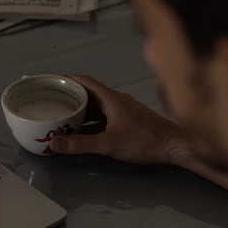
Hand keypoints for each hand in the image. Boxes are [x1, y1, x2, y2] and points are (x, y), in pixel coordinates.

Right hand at [49, 75, 185, 164]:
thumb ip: (81, 144)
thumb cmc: (148, 141)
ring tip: (63, 119)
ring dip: (80, 111)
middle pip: (88, 94)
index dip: (67, 80)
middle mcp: (117, 101)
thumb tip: (55, 143)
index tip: (51, 82)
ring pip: (96, 107)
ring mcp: (124, 111)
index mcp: (112, 99)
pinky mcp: (128, 122)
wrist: (176, 147)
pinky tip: (83, 133)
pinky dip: (91, 122)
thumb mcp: (109, 143)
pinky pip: (104, 118)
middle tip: (52, 103)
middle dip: (70, 97)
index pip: (85, 81)